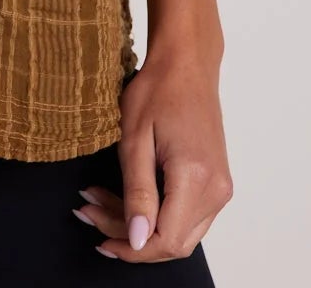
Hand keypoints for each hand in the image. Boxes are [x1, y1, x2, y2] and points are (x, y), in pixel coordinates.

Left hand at [73, 50, 232, 262]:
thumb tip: (138, 240)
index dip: (131, 248)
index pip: (166, 241)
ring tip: (100, 200)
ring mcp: (220, 187)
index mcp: (197, 178)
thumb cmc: (157, 89)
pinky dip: (156, 213)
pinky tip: (126, 196)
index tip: (98, 237)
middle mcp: (217, 190)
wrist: (187, 63)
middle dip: (129, 236)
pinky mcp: (216, 181)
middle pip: (173, 242)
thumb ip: (137, 192)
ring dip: (139, 225)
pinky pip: (186, 215)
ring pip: (179, 231)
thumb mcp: (135, 138)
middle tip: (90, 210)